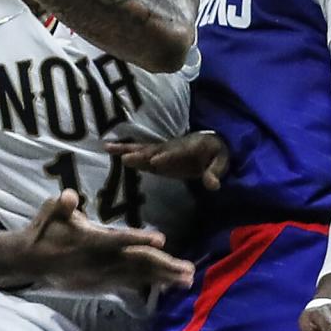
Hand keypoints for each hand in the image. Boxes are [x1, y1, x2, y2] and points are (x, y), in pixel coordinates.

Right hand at [26, 189, 194, 292]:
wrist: (30, 261)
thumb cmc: (44, 231)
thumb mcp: (50, 211)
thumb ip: (63, 205)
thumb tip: (71, 196)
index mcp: (90, 241)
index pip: (120, 239)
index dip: (141, 238)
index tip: (163, 238)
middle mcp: (99, 261)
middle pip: (137, 263)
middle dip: (164, 266)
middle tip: (189, 270)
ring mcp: (101, 276)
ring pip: (137, 277)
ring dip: (163, 279)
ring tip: (186, 280)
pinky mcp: (101, 284)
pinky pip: (129, 285)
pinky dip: (148, 285)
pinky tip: (165, 286)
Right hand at [107, 131, 228, 190]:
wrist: (209, 143)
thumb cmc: (216, 152)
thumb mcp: (222, 161)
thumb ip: (215, 172)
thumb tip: (212, 186)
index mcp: (189, 147)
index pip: (176, 152)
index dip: (166, 157)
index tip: (155, 161)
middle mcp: (172, 147)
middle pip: (154, 149)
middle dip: (140, 154)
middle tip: (125, 157)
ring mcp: (163, 152)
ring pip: (143, 150)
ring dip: (126, 150)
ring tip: (107, 148)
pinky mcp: (158, 158)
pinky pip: (142, 157)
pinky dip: (127, 155)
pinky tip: (114, 155)